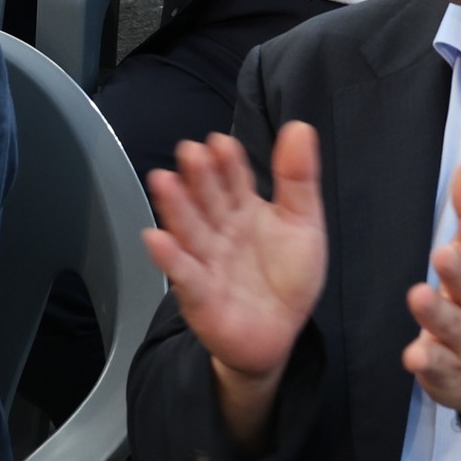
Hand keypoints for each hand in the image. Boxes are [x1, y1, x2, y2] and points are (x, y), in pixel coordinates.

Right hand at [144, 123, 329, 451]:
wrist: (279, 334)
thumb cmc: (287, 276)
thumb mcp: (304, 223)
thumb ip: (299, 178)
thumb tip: (299, 126)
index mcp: (244, 209)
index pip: (234, 178)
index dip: (228, 161)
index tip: (220, 142)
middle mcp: (220, 231)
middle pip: (207, 199)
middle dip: (198, 176)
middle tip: (190, 151)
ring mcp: (206, 262)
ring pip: (190, 230)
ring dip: (175, 207)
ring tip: (163, 180)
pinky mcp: (200, 297)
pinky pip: (185, 276)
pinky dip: (170, 259)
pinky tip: (157, 238)